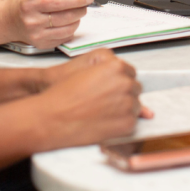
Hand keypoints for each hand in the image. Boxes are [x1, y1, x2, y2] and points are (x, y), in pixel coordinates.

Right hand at [5, 0, 90, 48]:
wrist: (10, 21)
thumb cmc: (25, 2)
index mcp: (30, 5)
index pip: (57, 2)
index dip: (75, 0)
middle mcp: (32, 22)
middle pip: (64, 17)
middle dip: (80, 9)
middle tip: (85, 4)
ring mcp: (37, 36)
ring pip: (67, 29)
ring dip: (77, 20)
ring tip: (77, 12)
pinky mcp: (42, 45)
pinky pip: (64, 38)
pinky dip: (71, 29)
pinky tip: (68, 22)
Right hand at [33, 49, 150, 150]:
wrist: (54, 117)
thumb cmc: (65, 94)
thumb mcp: (87, 71)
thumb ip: (110, 71)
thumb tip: (127, 78)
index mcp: (116, 66)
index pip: (129, 72)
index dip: (118, 79)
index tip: (109, 86)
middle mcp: (125, 84)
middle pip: (134, 88)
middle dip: (123, 93)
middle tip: (103, 99)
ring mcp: (128, 104)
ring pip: (136, 105)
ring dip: (124, 108)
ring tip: (102, 110)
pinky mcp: (127, 124)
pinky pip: (132, 121)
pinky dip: (121, 122)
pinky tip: (104, 120)